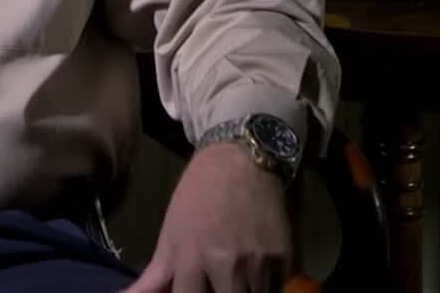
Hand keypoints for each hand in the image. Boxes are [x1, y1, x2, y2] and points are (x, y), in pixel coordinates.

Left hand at [127, 140, 291, 292]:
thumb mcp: (170, 235)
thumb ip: (153, 279)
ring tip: (233, 283)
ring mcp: (259, 263)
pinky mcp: (285, 257)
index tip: (194, 291)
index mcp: (193, 259)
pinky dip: (265, 289)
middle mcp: (228, 265)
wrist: (240, 160)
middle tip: (215, 286)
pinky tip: (254, 278)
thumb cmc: (198, 196)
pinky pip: (276, 290)